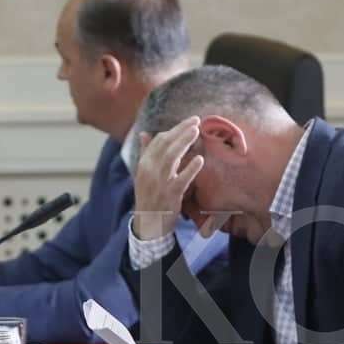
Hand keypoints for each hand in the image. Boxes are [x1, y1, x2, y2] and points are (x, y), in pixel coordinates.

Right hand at [129, 118, 204, 242]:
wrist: (148, 223)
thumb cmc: (149, 196)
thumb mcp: (144, 174)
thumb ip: (146, 153)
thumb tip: (144, 134)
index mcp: (144, 164)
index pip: (158, 141)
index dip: (174, 130)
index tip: (188, 122)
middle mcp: (149, 170)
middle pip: (165, 145)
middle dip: (181, 131)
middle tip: (196, 120)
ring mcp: (159, 182)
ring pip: (171, 157)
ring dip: (184, 142)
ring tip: (196, 131)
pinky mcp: (170, 195)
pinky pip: (181, 179)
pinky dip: (190, 169)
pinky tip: (200, 159)